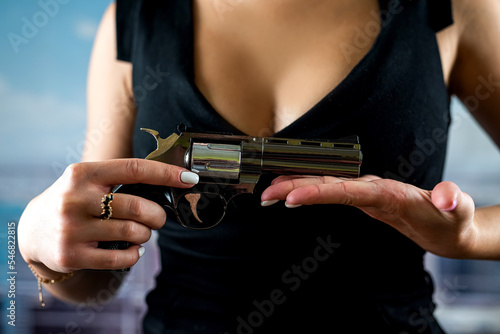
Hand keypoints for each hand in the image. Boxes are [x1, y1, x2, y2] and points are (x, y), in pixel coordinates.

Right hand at [18, 159, 198, 274]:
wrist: (34, 231)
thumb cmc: (75, 201)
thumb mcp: (88, 181)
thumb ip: (121, 180)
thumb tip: (172, 182)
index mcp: (83, 173)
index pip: (134, 169)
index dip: (166, 173)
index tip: (189, 179)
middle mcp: (74, 198)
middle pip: (138, 206)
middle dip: (158, 215)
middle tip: (158, 219)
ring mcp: (71, 228)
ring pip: (132, 232)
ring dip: (146, 235)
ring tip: (141, 234)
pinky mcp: (71, 255)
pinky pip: (121, 258)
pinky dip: (134, 255)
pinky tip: (132, 250)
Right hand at [261, 175, 476, 258]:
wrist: (451, 224)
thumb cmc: (453, 219)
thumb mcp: (456, 212)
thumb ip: (452, 200)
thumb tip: (447, 194)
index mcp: (385, 191)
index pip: (344, 188)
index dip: (317, 191)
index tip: (293, 197)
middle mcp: (370, 187)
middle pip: (326, 181)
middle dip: (294, 185)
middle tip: (266, 193)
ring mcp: (364, 192)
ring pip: (324, 184)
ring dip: (295, 187)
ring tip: (270, 193)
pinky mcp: (363, 200)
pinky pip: (329, 193)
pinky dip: (309, 193)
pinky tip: (295, 197)